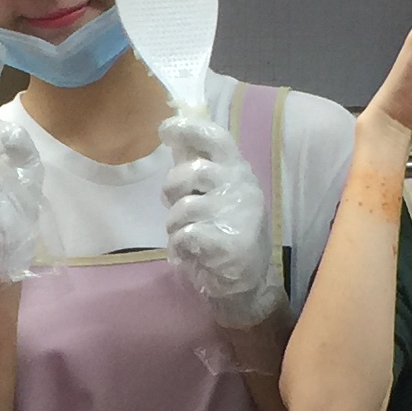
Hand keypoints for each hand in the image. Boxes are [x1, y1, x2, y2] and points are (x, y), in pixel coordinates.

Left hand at [158, 111, 284, 326]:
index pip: (216, 138)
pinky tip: (188, 251)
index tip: (166, 129)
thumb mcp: (216, 194)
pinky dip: (178, 246)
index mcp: (238, 171)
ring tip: (183, 234)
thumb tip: (175, 138)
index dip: (189, 129)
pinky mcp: (227, 241)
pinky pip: (184, 235)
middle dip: (172, 187)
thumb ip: (198, 167)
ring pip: (183, 207)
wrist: (245, 281)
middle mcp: (241, 186)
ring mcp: (236, 213)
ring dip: (173, 224)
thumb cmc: (226, 230)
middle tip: (172, 202)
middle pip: (192, 171)